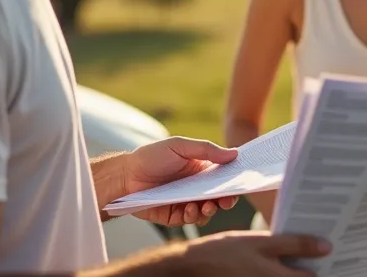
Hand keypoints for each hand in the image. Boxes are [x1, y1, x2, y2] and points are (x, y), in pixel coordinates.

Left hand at [101, 137, 240, 226]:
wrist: (124, 176)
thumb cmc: (151, 157)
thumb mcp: (179, 146)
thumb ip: (206, 149)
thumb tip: (234, 154)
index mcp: (201, 169)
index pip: (224, 177)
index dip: (234, 181)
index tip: (242, 183)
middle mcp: (196, 187)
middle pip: (219, 197)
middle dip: (225, 200)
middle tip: (226, 201)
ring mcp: (186, 202)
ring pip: (206, 211)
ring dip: (209, 210)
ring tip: (204, 206)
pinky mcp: (174, 215)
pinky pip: (189, 220)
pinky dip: (192, 217)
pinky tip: (188, 209)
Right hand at [177, 230, 330, 275]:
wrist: (194, 267)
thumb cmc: (226, 252)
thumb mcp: (261, 242)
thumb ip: (294, 244)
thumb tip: (326, 247)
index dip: (327, 263)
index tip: (338, 247)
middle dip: (318, 266)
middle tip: (328, 248)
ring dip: (301, 267)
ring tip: (310, 252)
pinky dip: (287, 270)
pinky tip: (286, 258)